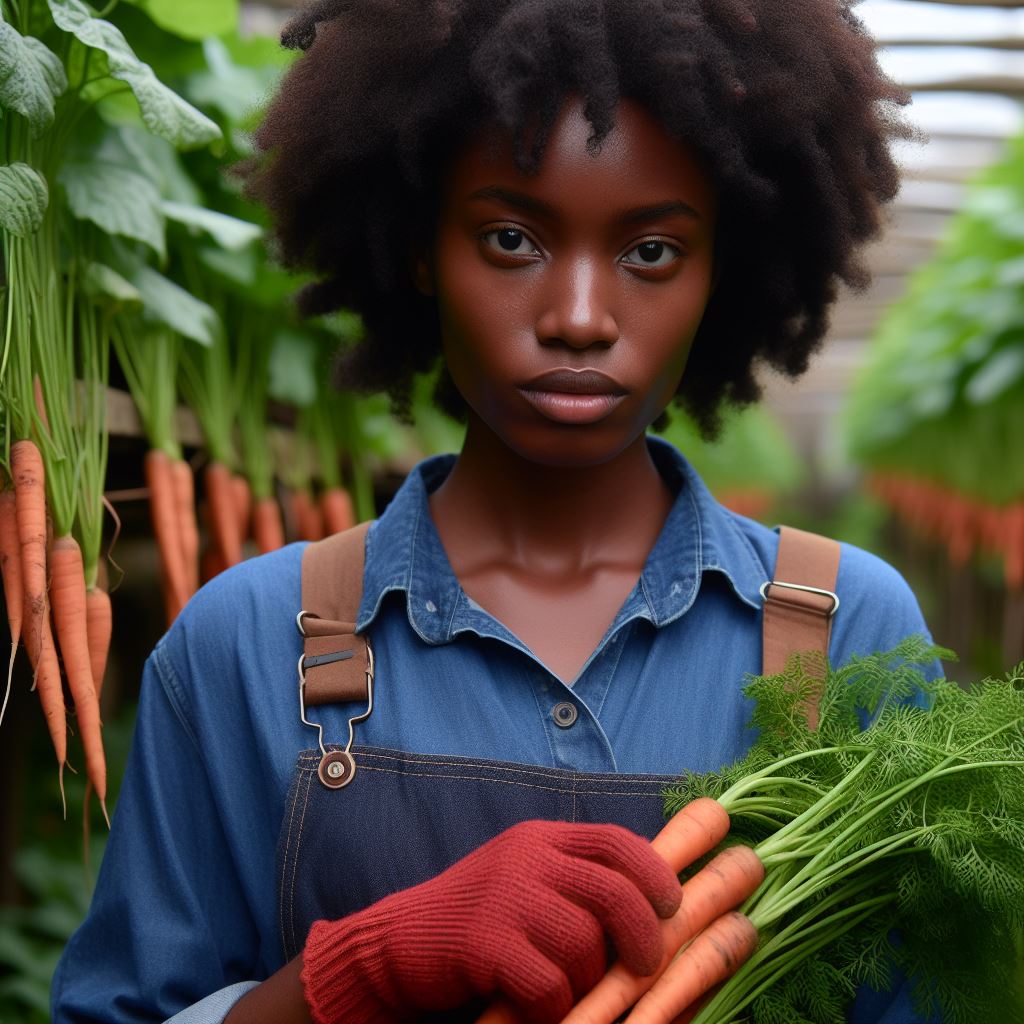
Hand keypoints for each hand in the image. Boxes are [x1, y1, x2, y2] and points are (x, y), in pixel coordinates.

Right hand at [300, 819, 682, 1023]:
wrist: (400, 942)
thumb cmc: (478, 916)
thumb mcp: (526, 877)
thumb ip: (575, 877)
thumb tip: (651, 901)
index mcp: (541, 839)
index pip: (616, 841)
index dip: (655, 873)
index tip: (672, 906)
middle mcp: (526, 859)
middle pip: (613, 891)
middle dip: (642, 935)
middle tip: (645, 964)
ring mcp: (503, 898)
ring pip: (584, 943)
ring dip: (588, 978)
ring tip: (572, 988)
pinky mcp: (483, 943)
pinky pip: (547, 981)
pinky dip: (553, 1004)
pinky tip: (540, 1005)